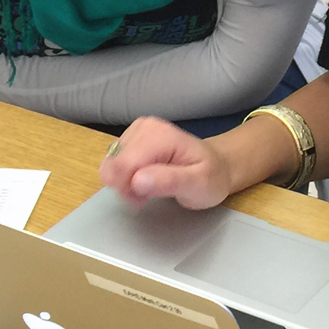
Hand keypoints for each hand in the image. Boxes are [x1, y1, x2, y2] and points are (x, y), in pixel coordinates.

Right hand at [97, 117, 236, 209]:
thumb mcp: (199, 185)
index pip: (123, 165)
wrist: (217, 166)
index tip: (142, 201)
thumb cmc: (210, 177)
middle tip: (146, 196)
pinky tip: (142, 180)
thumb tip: (137, 181)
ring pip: (110, 163)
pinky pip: (114, 161)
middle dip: (124, 186)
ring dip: (124, 182)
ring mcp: (137, 130)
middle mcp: (145, 127)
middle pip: (113, 163)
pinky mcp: (132, 137)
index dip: (127, 189)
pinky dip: (124, 176)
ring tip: (148, 188)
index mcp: (160, 135)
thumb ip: (169, 182)